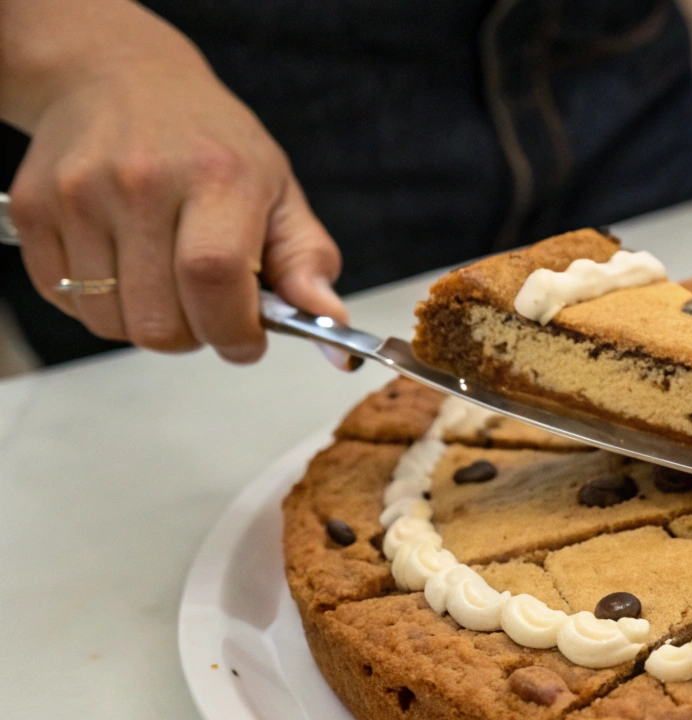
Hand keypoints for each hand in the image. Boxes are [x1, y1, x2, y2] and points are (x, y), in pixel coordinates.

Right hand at [1, 0, 344, 363]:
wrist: (120, 79)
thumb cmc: (212, 145)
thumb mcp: (277, 190)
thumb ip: (307, 261)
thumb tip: (330, 320)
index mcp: (216, 177)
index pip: (215, 278)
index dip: (233, 330)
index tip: (246, 340)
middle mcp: (141, 182)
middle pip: (158, 320)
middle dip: (193, 335)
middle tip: (207, 308)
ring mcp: (79, 195)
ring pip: (110, 321)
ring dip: (146, 322)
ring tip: (166, 282)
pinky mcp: (35, 209)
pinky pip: (66, 301)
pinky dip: (100, 304)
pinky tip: (124, 267)